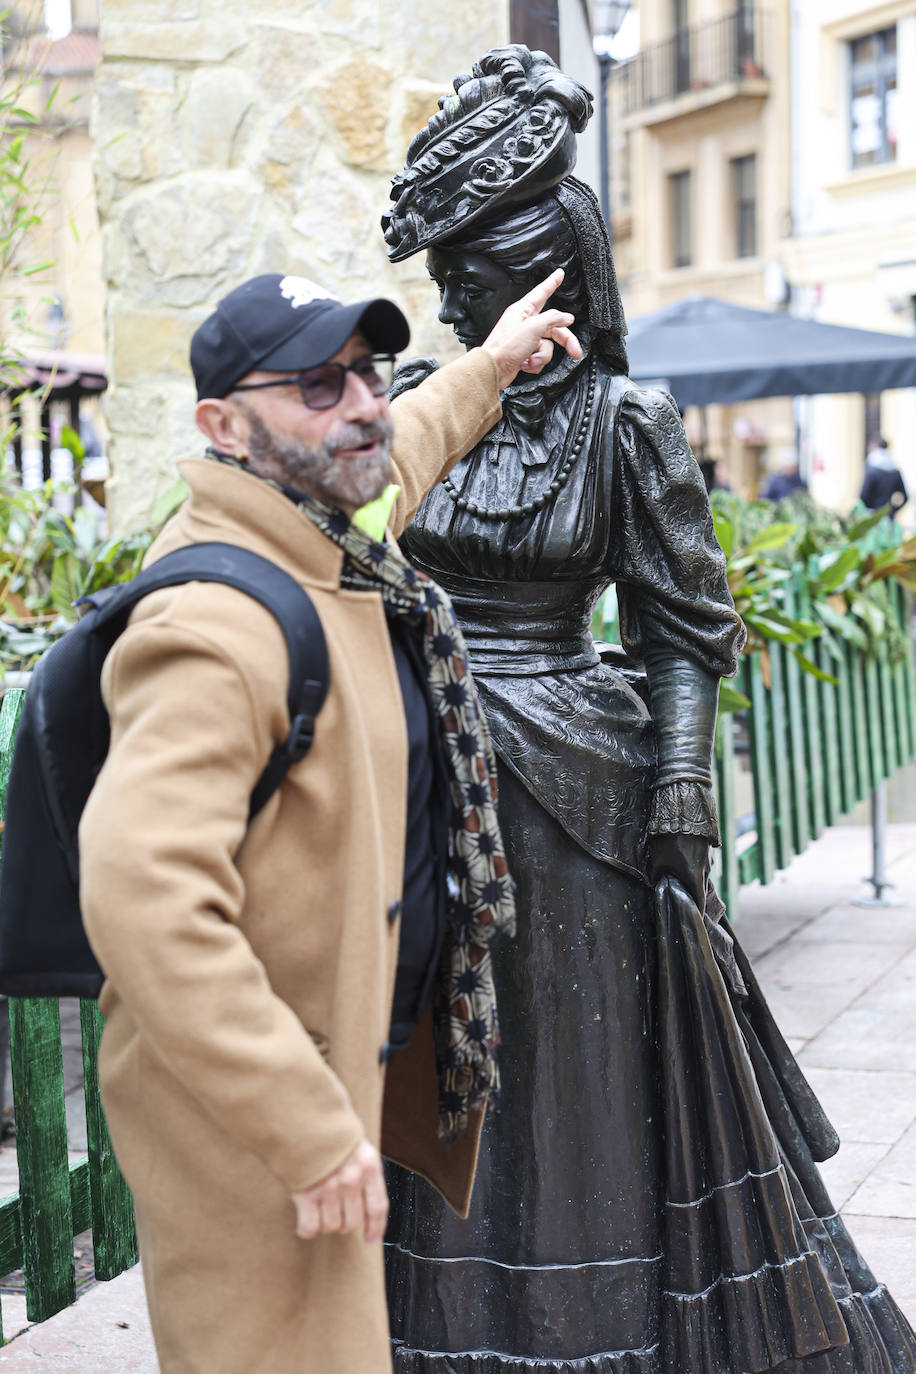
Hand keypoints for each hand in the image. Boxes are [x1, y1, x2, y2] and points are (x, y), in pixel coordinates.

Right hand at [291, 1138, 387, 1243]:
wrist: (302, 1117)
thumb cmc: (329, 1133)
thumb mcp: (357, 1146)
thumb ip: (364, 1172)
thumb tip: (367, 1206)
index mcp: (369, 1166)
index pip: (378, 1207)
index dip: (375, 1227)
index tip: (370, 1239)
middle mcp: (352, 1179)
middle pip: (352, 1222)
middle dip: (344, 1225)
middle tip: (336, 1215)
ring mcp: (329, 1188)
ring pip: (331, 1226)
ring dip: (325, 1224)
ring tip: (319, 1210)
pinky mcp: (306, 1194)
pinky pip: (310, 1227)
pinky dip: (307, 1230)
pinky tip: (305, 1222)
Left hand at [481, 268, 582, 388]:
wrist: (493, 370)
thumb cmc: (506, 347)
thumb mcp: (533, 327)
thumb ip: (553, 319)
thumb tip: (567, 317)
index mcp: (524, 310)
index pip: (542, 292)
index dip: (552, 283)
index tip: (560, 274)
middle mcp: (525, 323)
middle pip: (554, 327)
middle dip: (565, 340)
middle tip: (575, 350)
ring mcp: (525, 340)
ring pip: (548, 345)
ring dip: (542, 355)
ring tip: (530, 358)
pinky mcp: (524, 354)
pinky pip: (539, 357)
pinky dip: (535, 363)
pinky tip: (525, 364)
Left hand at [649, 833, 710, 914]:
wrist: (683, 815)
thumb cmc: (668, 842)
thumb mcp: (657, 862)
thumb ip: (657, 878)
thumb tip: (656, 886)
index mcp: (696, 878)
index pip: (700, 903)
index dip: (697, 913)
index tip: (692, 920)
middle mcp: (706, 871)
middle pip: (701, 890)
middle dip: (692, 896)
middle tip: (683, 901)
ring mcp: (709, 860)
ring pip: (701, 875)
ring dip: (692, 878)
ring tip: (679, 878)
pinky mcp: (707, 850)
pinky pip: (701, 863)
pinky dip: (694, 867)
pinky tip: (682, 861)